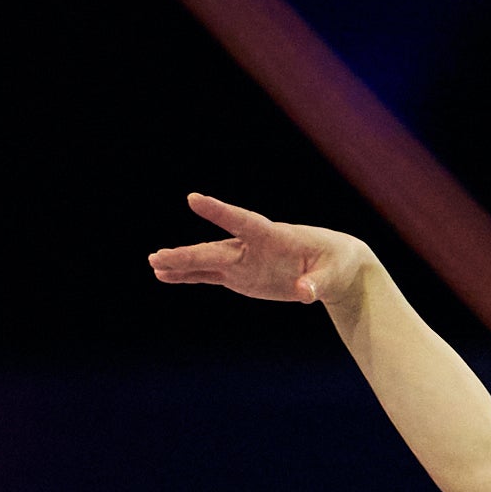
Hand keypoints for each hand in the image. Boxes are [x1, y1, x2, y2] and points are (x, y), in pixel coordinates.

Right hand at [148, 193, 369, 305]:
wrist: (334, 266)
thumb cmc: (336, 263)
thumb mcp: (333, 274)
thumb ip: (318, 283)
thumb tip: (305, 292)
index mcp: (274, 236)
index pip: (242, 221)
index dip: (219, 211)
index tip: (194, 199)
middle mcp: (252, 246)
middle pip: (216, 249)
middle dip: (188, 254)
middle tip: (159, 257)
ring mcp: (244, 260)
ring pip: (207, 261)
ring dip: (181, 263)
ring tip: (154, 264)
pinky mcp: (241, 275)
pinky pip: (210, 275)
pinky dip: (189, 276)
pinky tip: (166, 276)